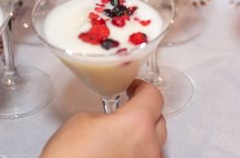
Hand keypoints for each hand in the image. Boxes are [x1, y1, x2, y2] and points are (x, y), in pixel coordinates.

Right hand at [41, 80, 166, 157]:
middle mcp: (148, 146)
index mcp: (136, 123)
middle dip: (145, 113)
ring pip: (154, 144)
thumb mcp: (80, 121)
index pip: (153, 96)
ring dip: (141, 137)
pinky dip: (135, 154)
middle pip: (158, 120)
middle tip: (127, 111)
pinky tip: (117, 154)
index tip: (135, 88)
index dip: (142, 88)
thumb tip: (110, 120)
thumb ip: (104, 114)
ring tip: (118, 137)